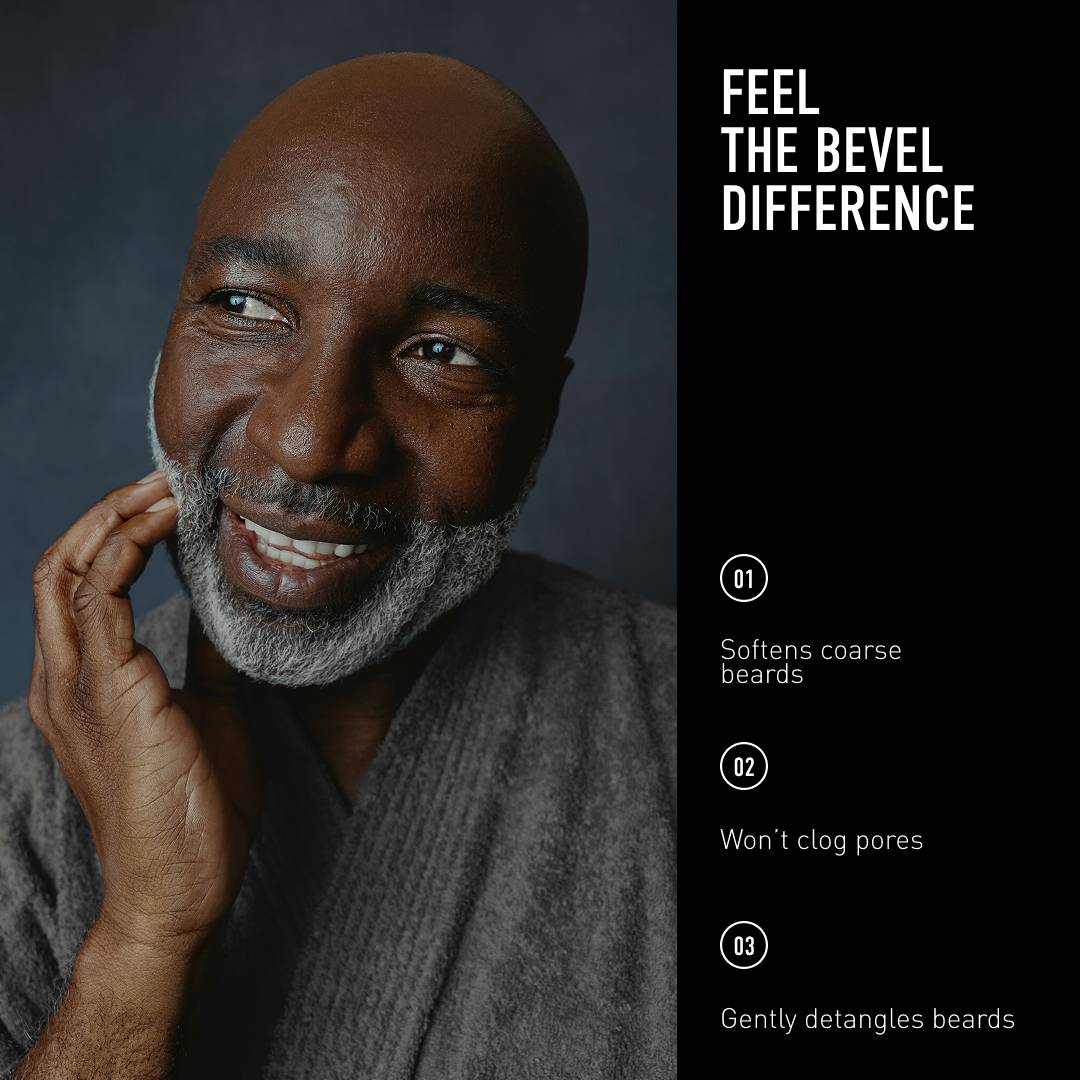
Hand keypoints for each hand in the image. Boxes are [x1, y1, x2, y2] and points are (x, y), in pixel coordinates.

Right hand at [29, 470, 259, 961]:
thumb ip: (206, 661)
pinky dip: (128, 551)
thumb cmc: (192, 808)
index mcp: (84, 685)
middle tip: (163, 481)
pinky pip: (101, 600)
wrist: (181, 889)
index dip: (113, 534)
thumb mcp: (208, 713)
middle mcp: (66, 680)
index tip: (166, 502)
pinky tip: (166, 527)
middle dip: (107, 514)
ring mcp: (78, 688)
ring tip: (164, 489)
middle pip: (60, 566)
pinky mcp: (110, 695)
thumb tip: (231, 614)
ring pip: (68, 572)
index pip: (78, 586)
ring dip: (115, 520)